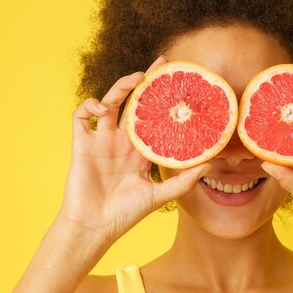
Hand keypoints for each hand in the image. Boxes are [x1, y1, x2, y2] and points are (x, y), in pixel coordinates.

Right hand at [56, 55, 209, 246]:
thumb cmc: (125, 214)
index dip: (162, 99)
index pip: (153, 117)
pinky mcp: (82, 144)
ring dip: (120, 87)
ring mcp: (101, 140)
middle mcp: (121, 142)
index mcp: (139, 151)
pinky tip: (102, 106)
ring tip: (136, 79)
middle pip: (133, 103)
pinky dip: (89, 105)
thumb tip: (210, 164)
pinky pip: (81, 117)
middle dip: (144, 82)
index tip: (176, 81)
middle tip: (161, 65)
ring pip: (109, 103)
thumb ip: (183, 180)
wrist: (95, 228)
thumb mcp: (160, 195)